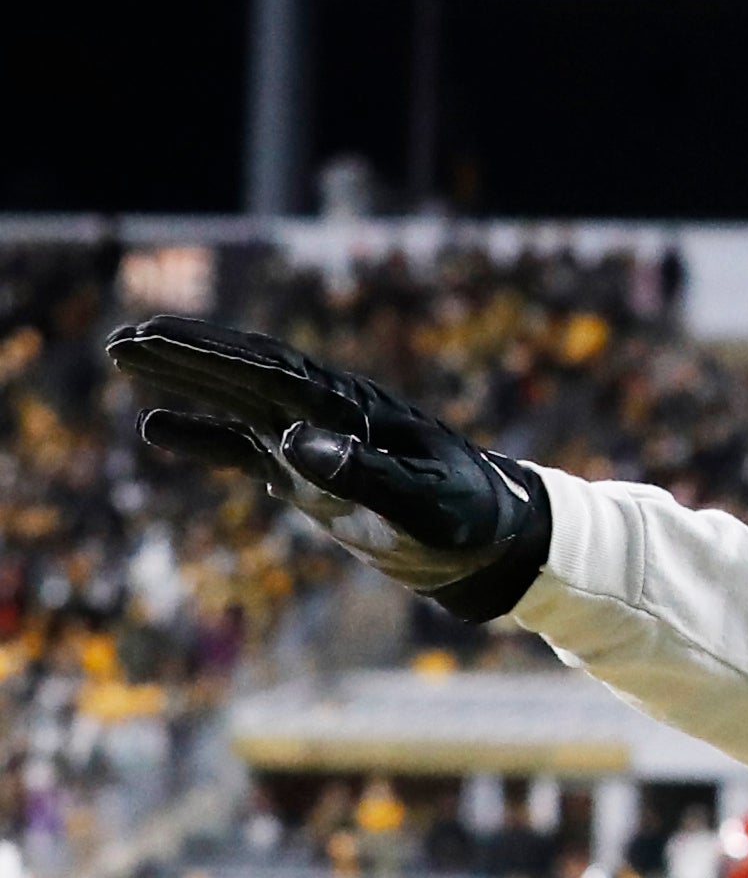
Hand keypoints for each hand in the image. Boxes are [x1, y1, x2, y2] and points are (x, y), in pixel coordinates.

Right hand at [106, 318, 554, 620]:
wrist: (496, 541)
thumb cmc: (468, 517)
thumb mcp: (425, 501)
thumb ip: (363, 472)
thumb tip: (292, 439)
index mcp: (354, 409)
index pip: (270, 373)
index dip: (210, 354)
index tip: (156, 336)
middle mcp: (329, 415)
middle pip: (245, 373)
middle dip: (184, 352)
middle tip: (121, 336)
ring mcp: (317, 442)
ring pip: (237, 401)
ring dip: (185, 379)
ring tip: (125, 358)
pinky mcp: (312, 475)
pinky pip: (245, 450)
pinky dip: (204, 438)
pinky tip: (157, 428)